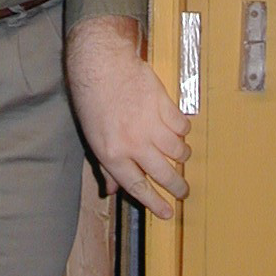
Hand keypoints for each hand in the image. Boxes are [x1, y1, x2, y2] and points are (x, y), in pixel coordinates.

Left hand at [65, 15, 190, 218]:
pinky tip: (178, 130)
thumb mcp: (92, 136)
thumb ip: (105, 166)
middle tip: (183, 191)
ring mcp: (150, 123)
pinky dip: (183, 131)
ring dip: (182, 156)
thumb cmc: (92, 99)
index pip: (138, 186)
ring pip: (177, 150)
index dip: (154, 202)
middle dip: (177, 186)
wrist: (102, 63)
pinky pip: (181, 126)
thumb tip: (113, 190)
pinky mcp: (163, 104)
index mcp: (112, 153)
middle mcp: (134, 142)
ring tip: (181, 156)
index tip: (167, 212)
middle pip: (163, 173)